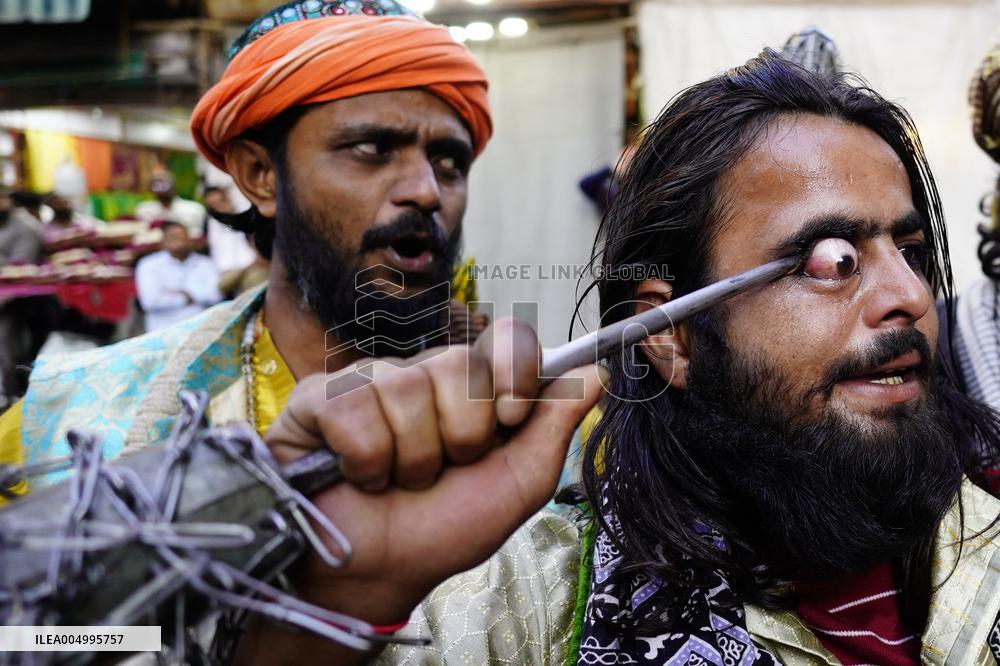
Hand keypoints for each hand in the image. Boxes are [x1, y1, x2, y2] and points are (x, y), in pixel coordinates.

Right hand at [234, 318, 603, 663]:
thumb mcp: (517, 484)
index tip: (509, 419)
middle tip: (443, 470)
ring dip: (412, 458)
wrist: (377, 576)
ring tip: (399, 481)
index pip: (505, 340)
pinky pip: (355, 408)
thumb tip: (595, 372)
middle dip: (461, 436)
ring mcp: (371, 382)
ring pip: (407, 389)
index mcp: (472, 390)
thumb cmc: (443, 530)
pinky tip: (360, 476)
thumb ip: (554, 426)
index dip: (512, 376)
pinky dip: (366, 460)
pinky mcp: (319, 399)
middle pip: (459, 364)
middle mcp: (422, 376)